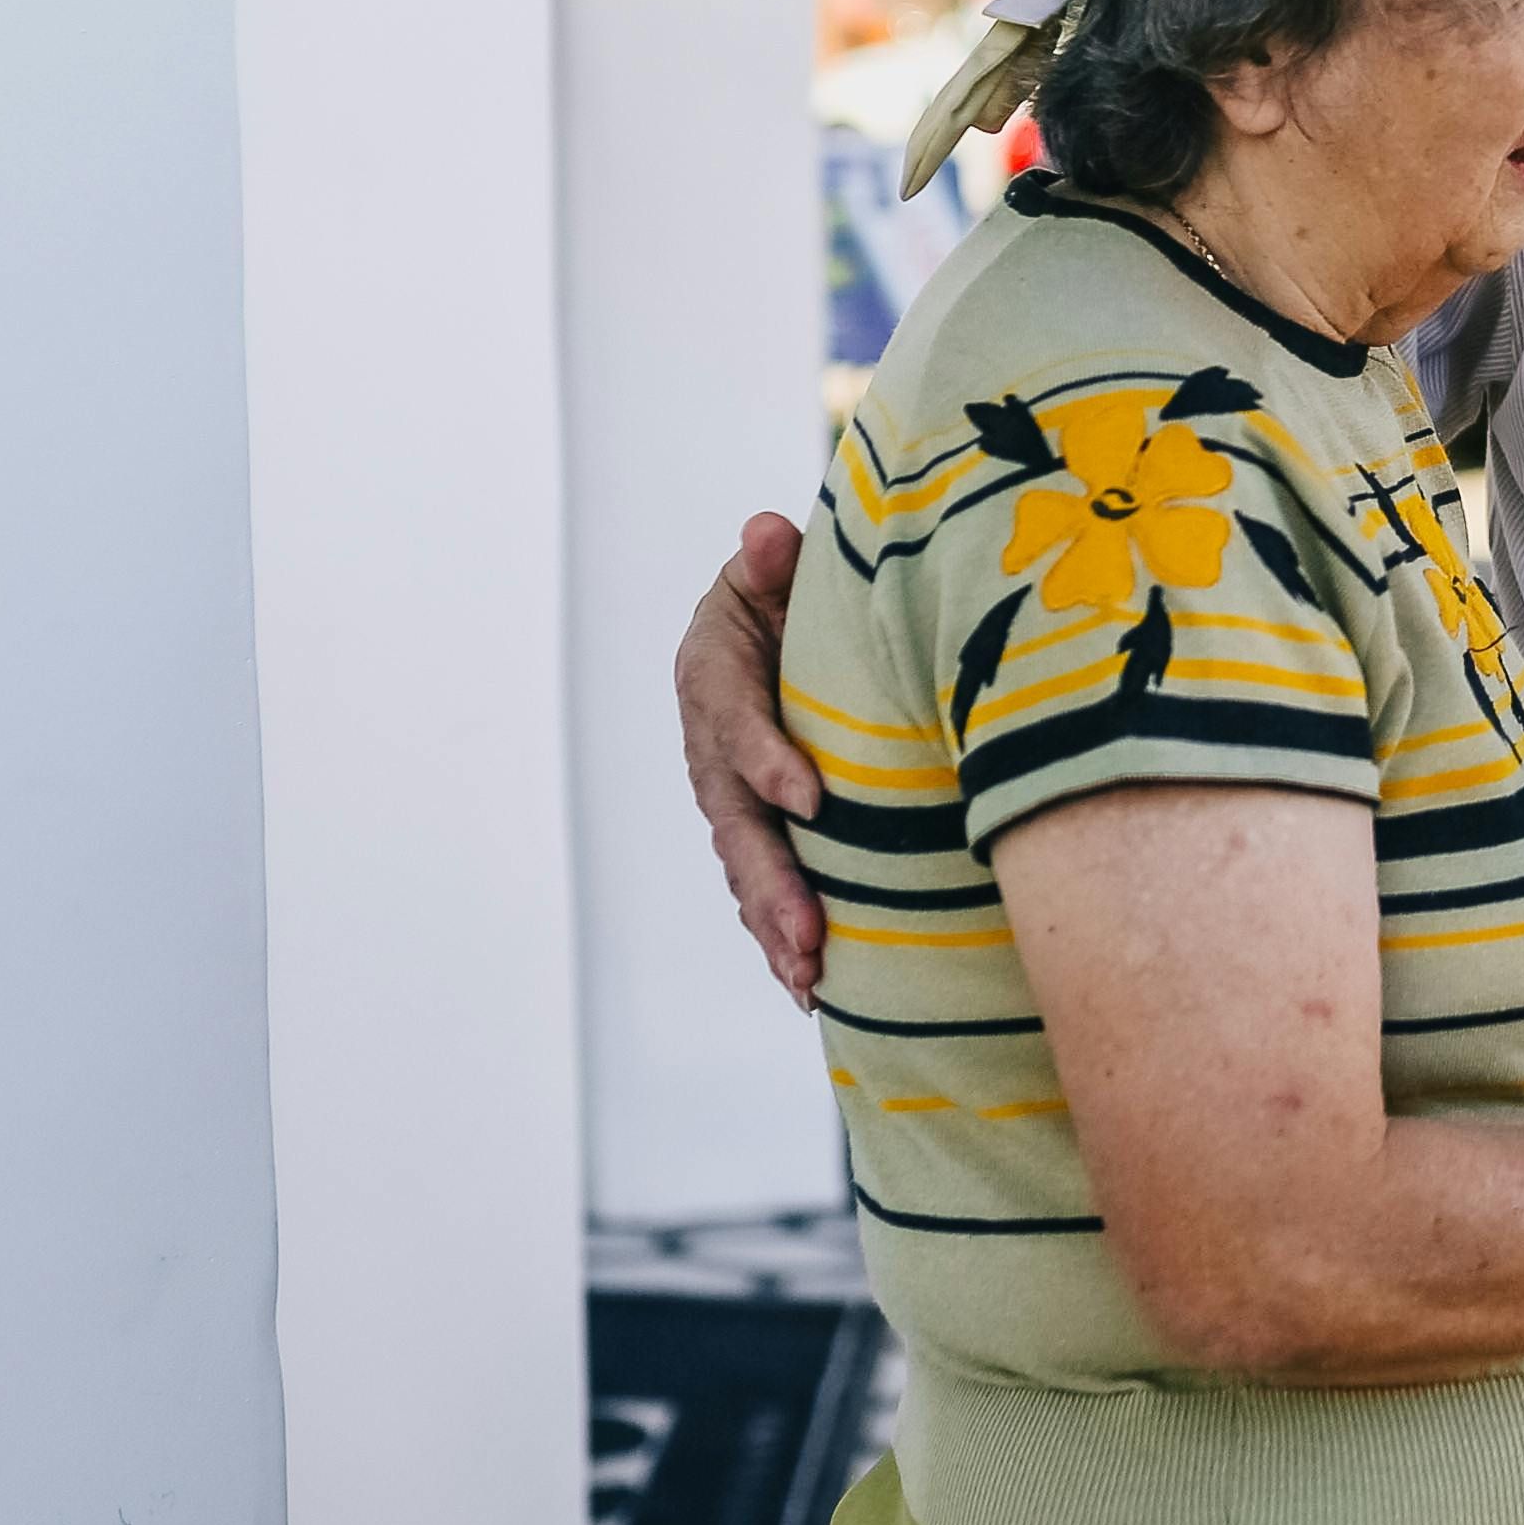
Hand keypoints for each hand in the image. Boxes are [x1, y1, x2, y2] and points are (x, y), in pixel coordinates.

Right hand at [678, 515, 824, 1007]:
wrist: (779, 619)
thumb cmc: (787, 589)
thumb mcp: (776, 566)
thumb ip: (772, 560)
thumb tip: (767, 536)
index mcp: (713, 673)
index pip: (736, 721)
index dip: (767, 760)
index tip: (812, 800)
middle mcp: (710, 746)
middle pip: (736, 820)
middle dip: (770, 880)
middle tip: (807, 932)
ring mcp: (729, 795)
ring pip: (746, 867)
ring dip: (775, 925)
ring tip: (809, 977)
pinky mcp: (755, 828)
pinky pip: (762, 886)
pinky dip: (780, 936)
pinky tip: (812, 988)